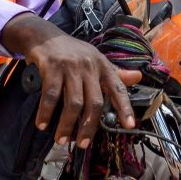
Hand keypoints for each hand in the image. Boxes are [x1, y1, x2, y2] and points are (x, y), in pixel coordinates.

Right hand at [1, 13, 138, 147]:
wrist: (45, 36)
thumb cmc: (72, 52)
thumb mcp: (95, 59)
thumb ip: (115, 73)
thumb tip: (138, 77)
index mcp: (103, 65)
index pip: (118, 88)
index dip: (125, 107)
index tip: (129, 125)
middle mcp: (89, 65)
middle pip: (94, 102)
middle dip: (89, 127)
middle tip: (83, 144)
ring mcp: (70, 66)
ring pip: (74, 103)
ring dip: (67, 125)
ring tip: (62, 140)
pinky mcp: (52, 67)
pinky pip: (51, 96)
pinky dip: (46, 113)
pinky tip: (42, 124)